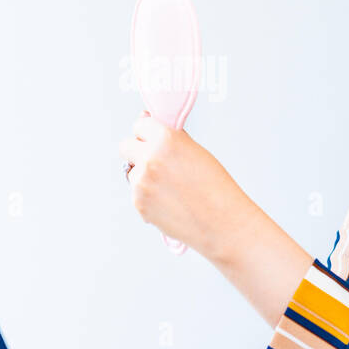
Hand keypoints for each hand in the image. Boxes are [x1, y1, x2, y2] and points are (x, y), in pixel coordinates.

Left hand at [118, 110, 253, 259]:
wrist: (224, 223)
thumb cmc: (217, 188)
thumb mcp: (198, 153)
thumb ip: (172, 141)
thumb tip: (152, 132)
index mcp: (166, 140)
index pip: (140, 125)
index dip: (149, 134)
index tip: (155, 141)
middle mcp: (150, 158)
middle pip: (125, 146)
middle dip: (137, 152)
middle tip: (156, 163)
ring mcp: (141, 182)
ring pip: (132, 173)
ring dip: (145, 178)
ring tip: (173, 190)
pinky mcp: (139, 204)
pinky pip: (137, 194)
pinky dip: (149, 198)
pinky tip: (171, 203)